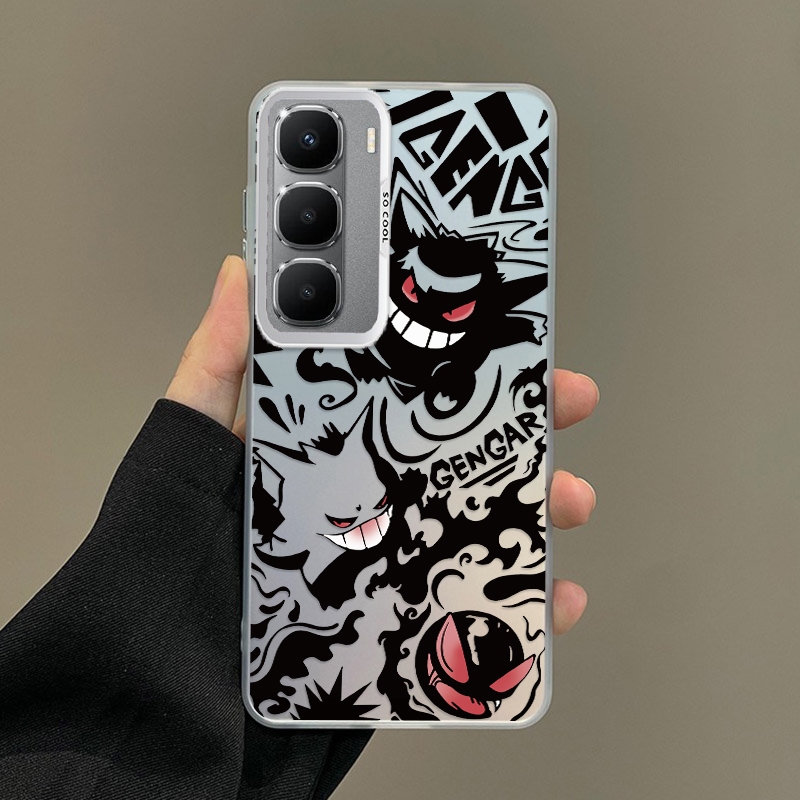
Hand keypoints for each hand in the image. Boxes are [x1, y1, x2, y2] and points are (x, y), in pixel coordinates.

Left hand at [166, 256, 597, 635]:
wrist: (165, 704)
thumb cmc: (162, 567)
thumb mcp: (185, 452)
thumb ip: (213, 367)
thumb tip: (240, 272)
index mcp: (319, 451)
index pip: (399, 390)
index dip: (456, 359)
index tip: (506, 332)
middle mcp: (360, 503)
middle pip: (453, 454)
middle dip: (517, 427)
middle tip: (565, 402)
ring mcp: (384, 566)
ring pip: (475, 526)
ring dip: (534, 510)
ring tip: (569, 502)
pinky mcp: (398, 631)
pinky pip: (473, 616)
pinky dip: (522, 614)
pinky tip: (554, 601)